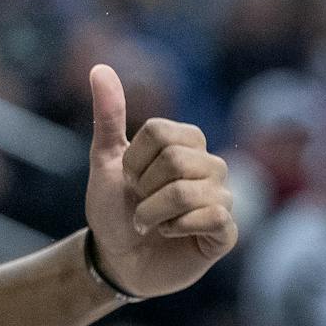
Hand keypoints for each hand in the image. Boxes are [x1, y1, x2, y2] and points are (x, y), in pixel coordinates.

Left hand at [84, 64, 235, 298]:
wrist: (116, 258)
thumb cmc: (114, 208)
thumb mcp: (105, 160)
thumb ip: (108, 115)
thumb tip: (99, 68)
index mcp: (186, 142)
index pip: (161, 133)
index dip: (134, 160)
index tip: (129, 179)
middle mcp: (210, 165)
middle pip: (175, 160)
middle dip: (143, 188)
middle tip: (139, 203)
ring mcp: (222, 197)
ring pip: (188, 191)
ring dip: (152, 212)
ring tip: (149, 222)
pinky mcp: (226, 231)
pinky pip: (211, 217)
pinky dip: (176, 227)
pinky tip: (170, 234)